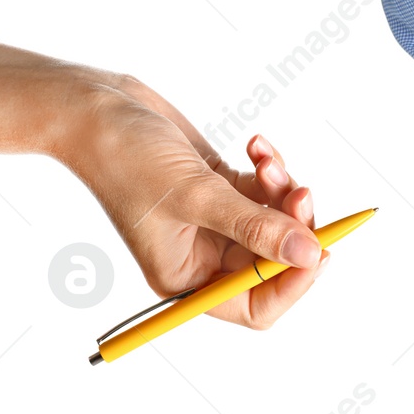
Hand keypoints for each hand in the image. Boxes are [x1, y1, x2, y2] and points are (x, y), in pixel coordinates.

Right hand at [61, 75, 325, 327]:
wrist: (94, 106)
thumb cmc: (125, 155)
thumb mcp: (196, 196)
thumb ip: (256, 228)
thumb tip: (308, 255)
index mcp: (187, 278)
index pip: (256, 306)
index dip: (292, 285)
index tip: (319, 251)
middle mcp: (203, 257)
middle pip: (275, 263)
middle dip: (294, 228)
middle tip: (302, 193)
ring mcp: (215, 224)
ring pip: (277, 224)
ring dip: (283, 192)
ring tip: (266, 162)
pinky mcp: (221, 191)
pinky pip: (267, 192)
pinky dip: (270, 170)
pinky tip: (256, 146)